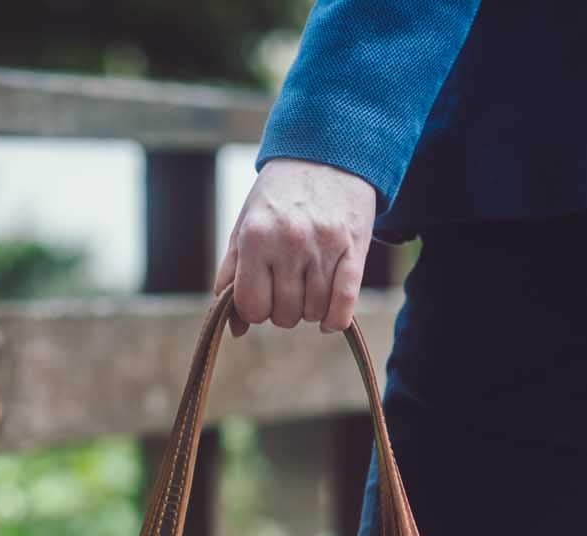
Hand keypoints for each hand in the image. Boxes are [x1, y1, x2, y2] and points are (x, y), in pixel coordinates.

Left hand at [213, 157, 377, 336]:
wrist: (325, 155)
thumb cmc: (278, 199)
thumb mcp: (244, 227)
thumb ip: (231, 276)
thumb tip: (236, 330)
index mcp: (256, 237)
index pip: (252, 307)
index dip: (255, 308)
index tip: (262, 294)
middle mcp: (289, 242)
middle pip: (284, 315)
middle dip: (283, 309)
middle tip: (287, 285)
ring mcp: (324, 247)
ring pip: (313, 314)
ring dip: (309, 309)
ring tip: (307, 284)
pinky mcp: (354, 250)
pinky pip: (344, 306)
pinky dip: (335, 320)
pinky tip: (328, 318)